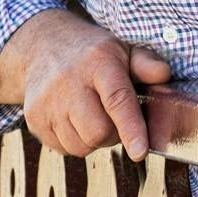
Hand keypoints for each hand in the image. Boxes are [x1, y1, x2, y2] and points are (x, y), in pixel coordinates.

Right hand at [2, 9, 172, 158]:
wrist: (42, 45)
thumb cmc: (91, 54)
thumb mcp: (120, 49)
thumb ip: (145, 64)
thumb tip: (164, 74)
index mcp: (97, 61)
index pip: (117, 99)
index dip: (131, 128)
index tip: (140, 151)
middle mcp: (68, 81)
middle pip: (98, 132)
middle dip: (113, 134)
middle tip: (112, 116)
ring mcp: (47, 101)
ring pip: (81, 146)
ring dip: (93, 139)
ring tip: (91, 115)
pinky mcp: (33, 118)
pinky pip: (63, 148)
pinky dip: (74, 141)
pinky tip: (73, 119)